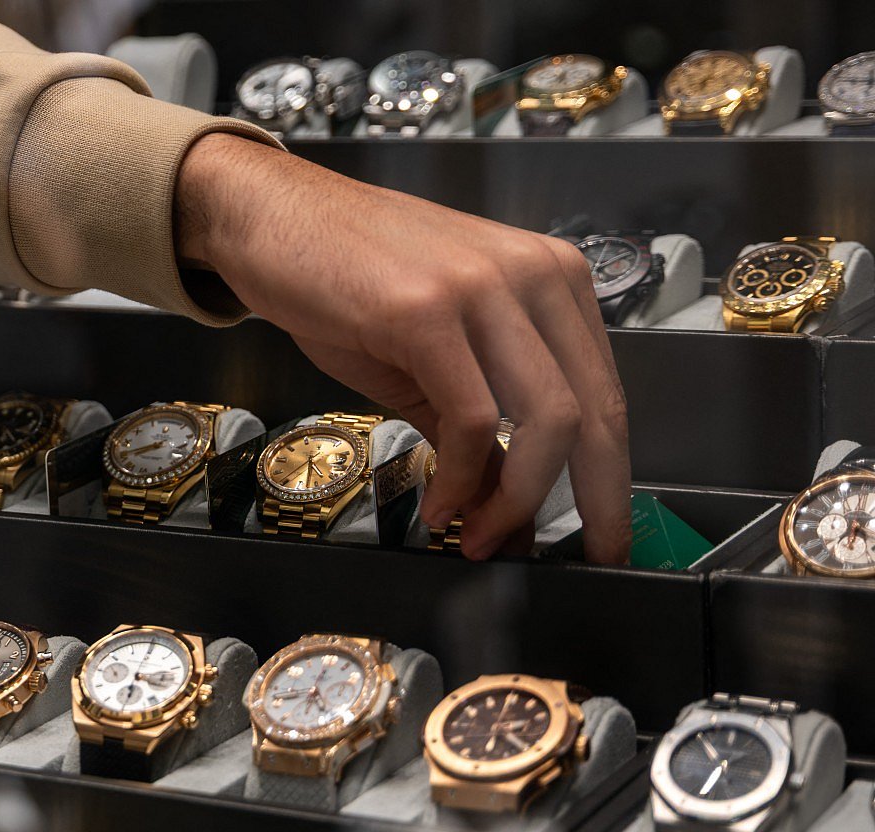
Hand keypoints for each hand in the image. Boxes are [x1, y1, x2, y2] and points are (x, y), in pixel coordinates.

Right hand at [175, 135, 630, 561]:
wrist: (272, 218)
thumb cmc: (349, 282)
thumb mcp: (431, 360)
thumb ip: (480, 432)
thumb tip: (509, 510)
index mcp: (552, 281)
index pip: (606, 394)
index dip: (611, 478)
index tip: (606, 534)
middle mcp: (535, 275)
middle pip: (596, 413)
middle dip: (598, 503)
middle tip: (583, 559)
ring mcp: (484, 287)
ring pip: (548, 422)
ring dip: (518, 501)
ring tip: (482, 539)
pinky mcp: (427, 309)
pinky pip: (471, 419)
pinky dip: (461, 478)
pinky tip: (440, 505)